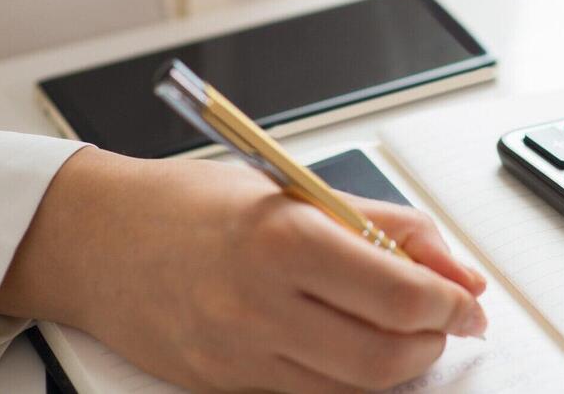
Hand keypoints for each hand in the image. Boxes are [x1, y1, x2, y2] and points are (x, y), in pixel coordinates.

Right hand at [0, 147, 487, 391]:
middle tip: (449, 320)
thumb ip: (387, 227)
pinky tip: (356, 346)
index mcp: (284, 241)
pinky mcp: (221, 385)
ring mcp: (237, 355)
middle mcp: (259, 305)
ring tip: (406, 332)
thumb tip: (455, 268)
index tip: (469, 300)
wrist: (94, 239)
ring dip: (398, 365)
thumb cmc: (193, 203)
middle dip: (434, 342)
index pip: (400, 294)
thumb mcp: (299, 190)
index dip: (452, 303)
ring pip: (352, 387)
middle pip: (383, 354)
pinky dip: (349, 378)